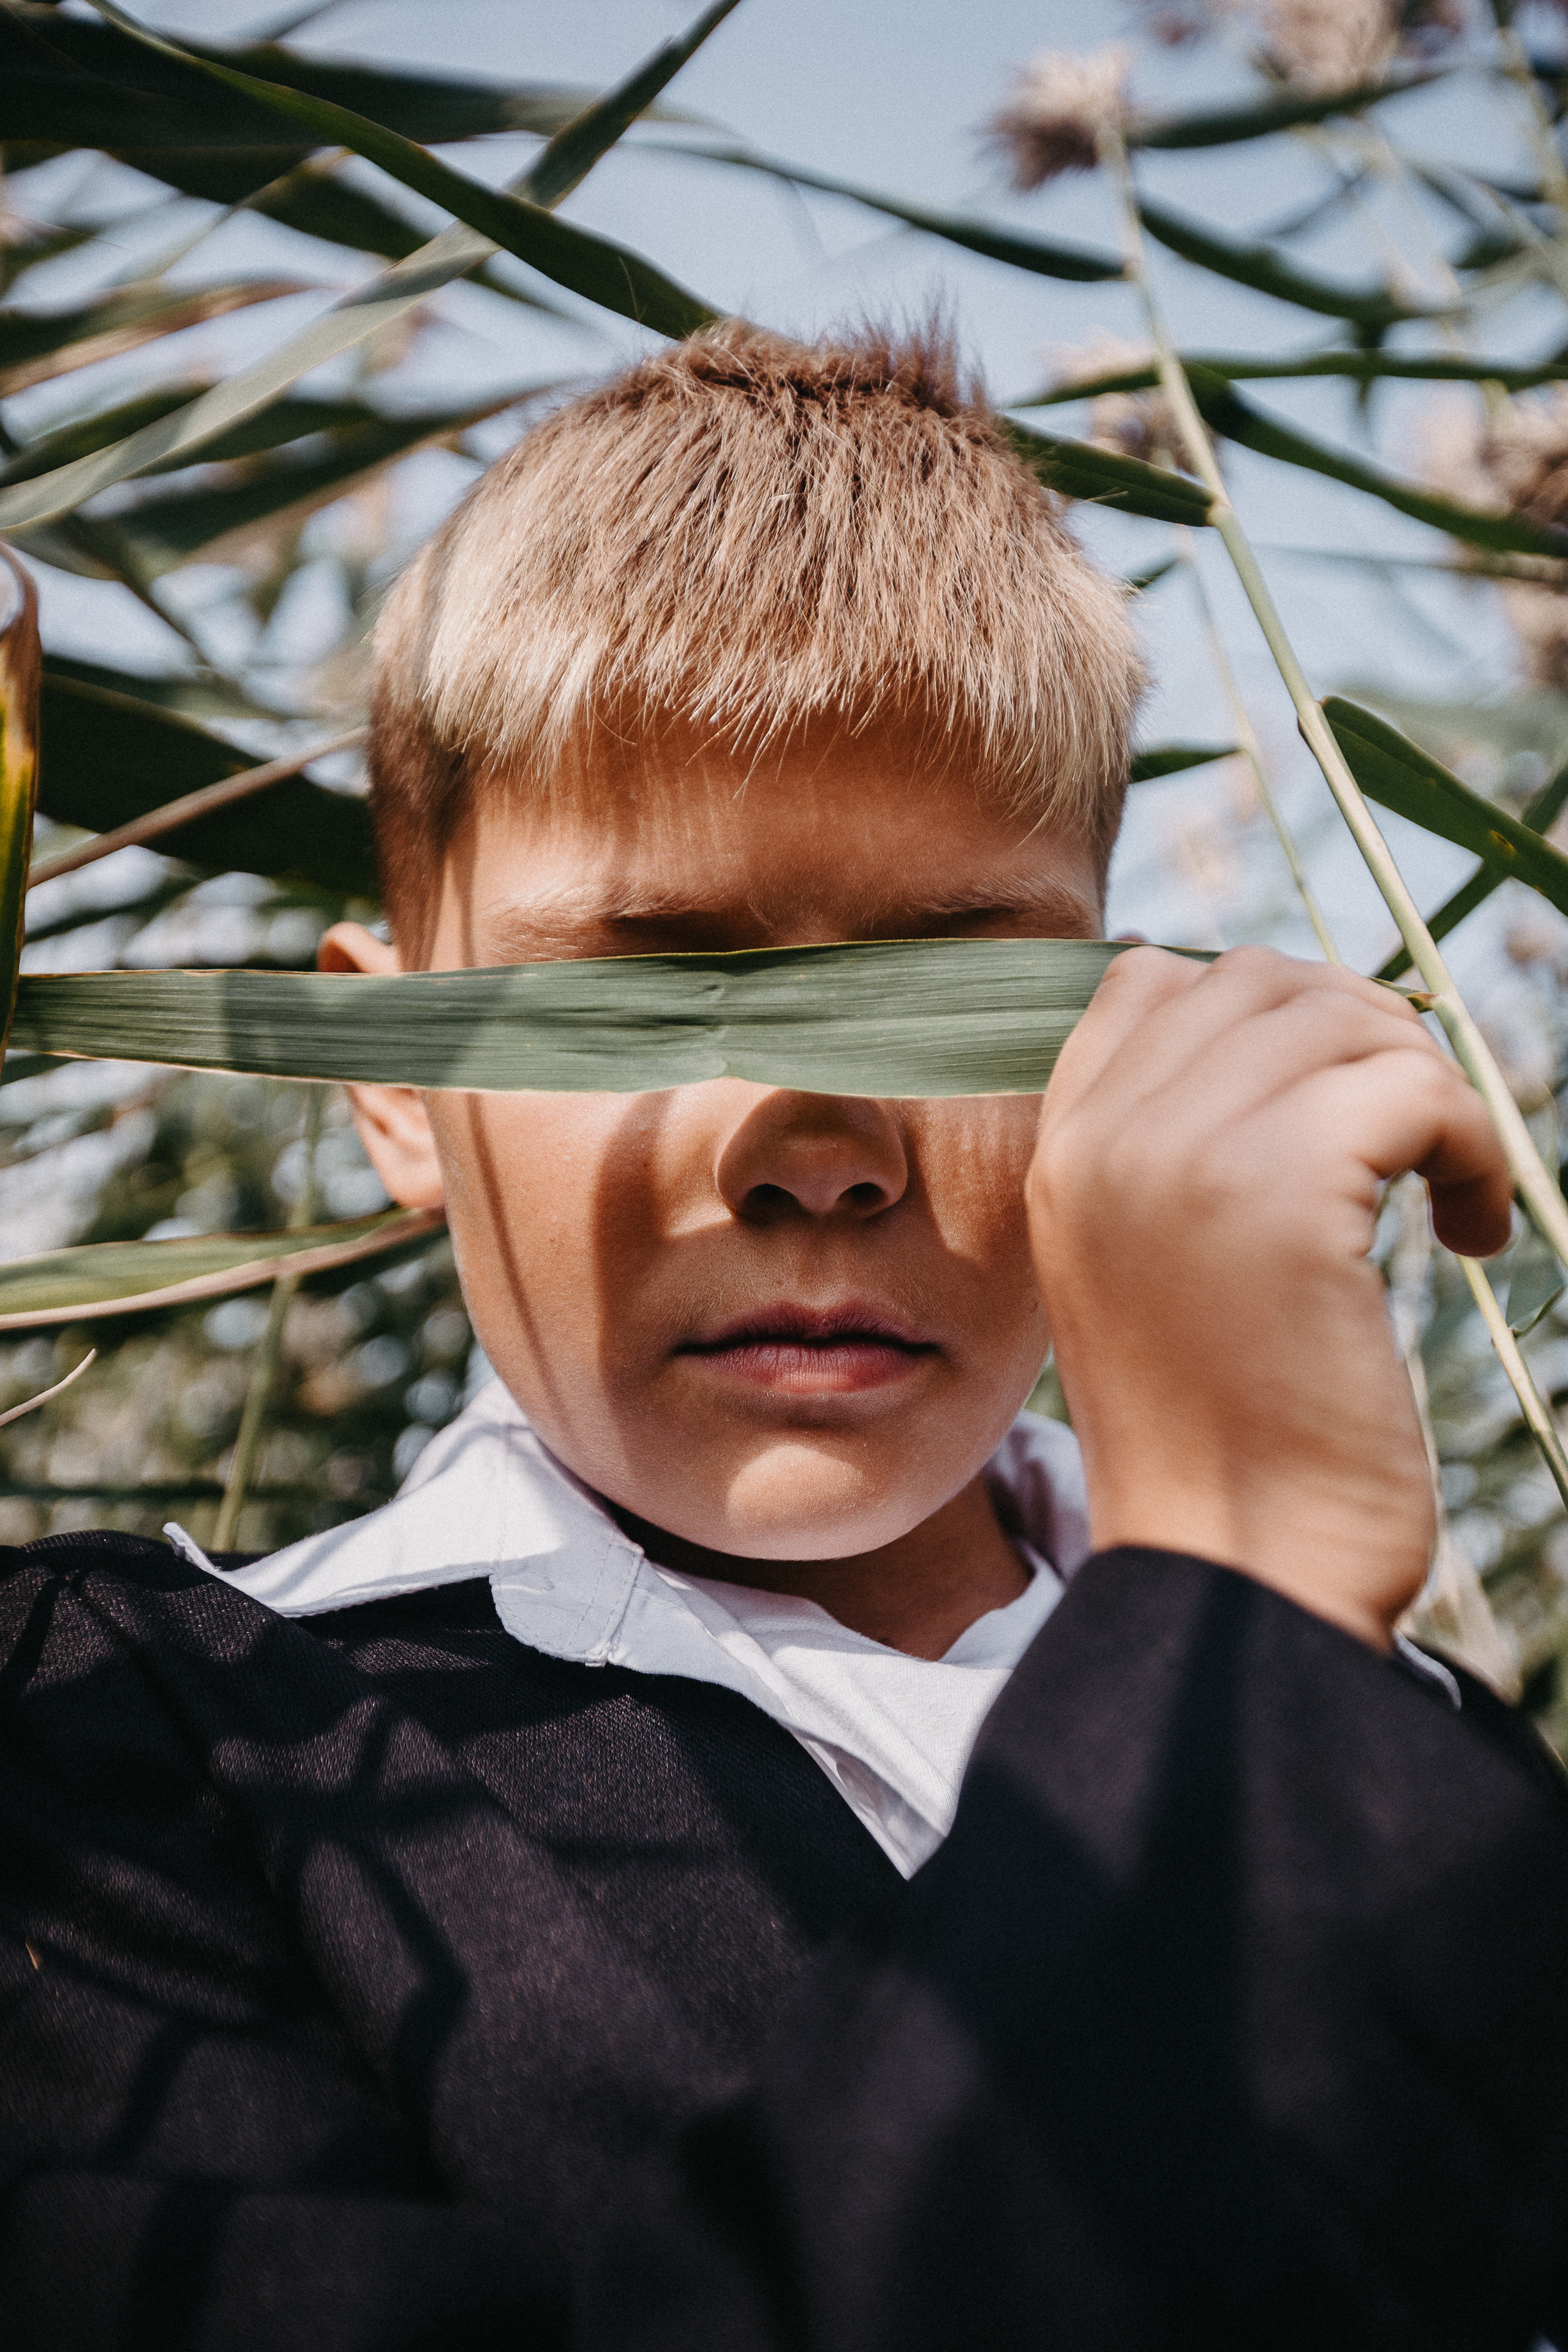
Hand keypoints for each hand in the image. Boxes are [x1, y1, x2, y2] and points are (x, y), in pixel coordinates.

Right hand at [1027, 946, 1512, 1647]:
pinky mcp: (1283, 1195)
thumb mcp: (1150, 1269)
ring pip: (1349, 1020)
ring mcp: (1183, 1157)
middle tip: (1409, 1139)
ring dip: (1429, 1092)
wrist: (1236, 1572)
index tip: (1330, 1100)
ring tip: (1445, 1193)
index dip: (1263, 1013)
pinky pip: (1419, 1089)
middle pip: (1263, 981)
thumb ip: (1174, 1152)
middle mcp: (1105, 1139)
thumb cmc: (1222, 1438)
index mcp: (1060, 1154)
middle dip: (1362, 1035)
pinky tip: (1473, 1232)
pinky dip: (1474, 1147)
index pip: (1149, 977)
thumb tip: (1297, 1030)